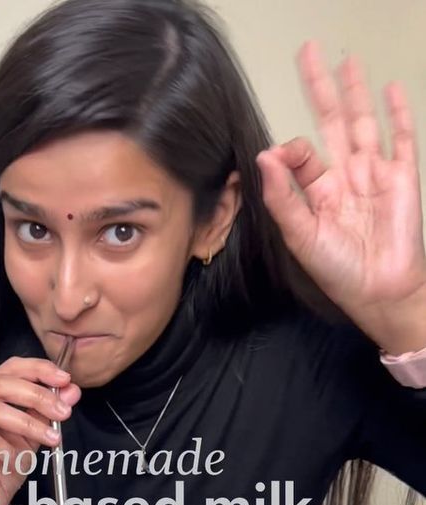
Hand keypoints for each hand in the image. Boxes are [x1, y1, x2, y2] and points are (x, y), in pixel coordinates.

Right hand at [0, 358, 79, 504]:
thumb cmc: (3, 469)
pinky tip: (15, 462)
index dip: (37, 370)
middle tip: (63, 413)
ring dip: (29, 424)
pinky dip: (8, 450)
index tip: (65, 380)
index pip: (7, 369)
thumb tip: (71, 390)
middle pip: (0, 385)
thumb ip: (46, 413)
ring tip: (51, 440)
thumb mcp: (32, 437)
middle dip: (38, 396)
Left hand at [257, 42, 425, 350]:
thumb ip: (283, 197)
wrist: (380, 290)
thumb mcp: (301, 236)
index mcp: (318, 191)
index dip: (291, 147)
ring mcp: (375, 174)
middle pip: (332, 122)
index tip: (285, 154)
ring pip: (364, 122)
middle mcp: (345, 177)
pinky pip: (401, 138)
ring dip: (356, 92)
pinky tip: (391, 89)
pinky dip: (398, 112)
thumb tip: (265, 156)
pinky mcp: (401, 177)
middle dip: (322, 88)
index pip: (302, 153)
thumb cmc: (339, 271)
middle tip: (311, 52)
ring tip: (348, 62)